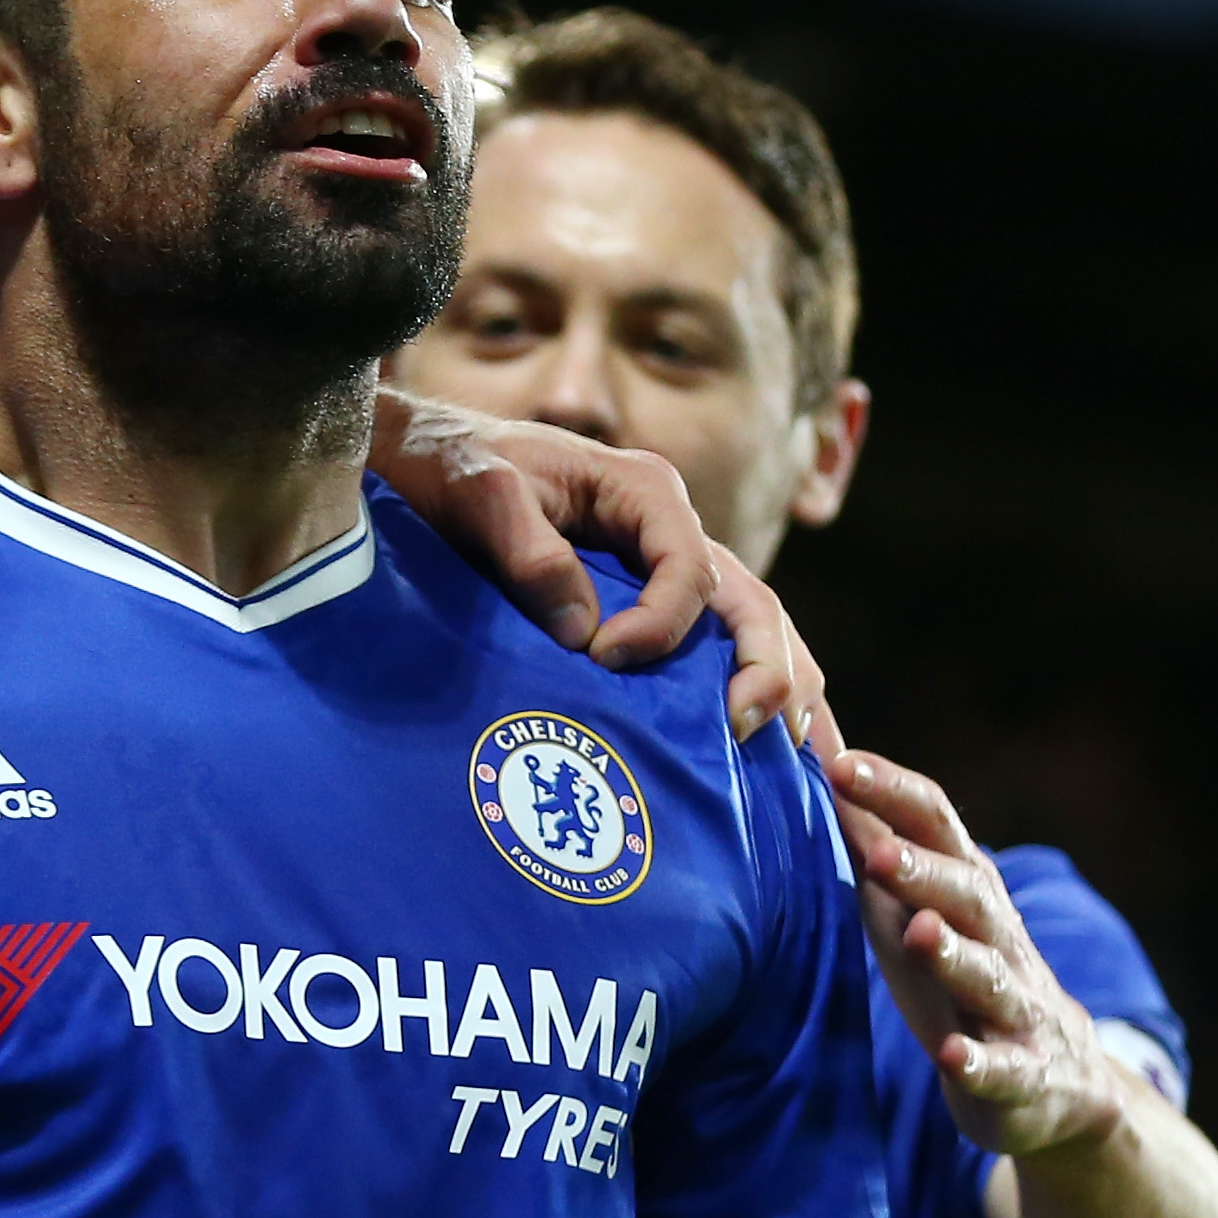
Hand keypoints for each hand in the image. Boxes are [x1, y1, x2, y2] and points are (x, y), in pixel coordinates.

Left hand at [369, 389, 825, 740]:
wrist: (426, 461)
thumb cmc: (453, 467)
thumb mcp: (482, 494)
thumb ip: (531, 554)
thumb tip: (583, 632)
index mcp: (645, 491)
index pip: (692, 570)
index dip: (663, 625)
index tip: (606, 660)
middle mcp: (672, 529)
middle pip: (750, 603)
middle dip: (765, 668)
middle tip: (745, 731)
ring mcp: (668, 567)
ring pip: (751, 628)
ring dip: (779, 687)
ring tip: (791, 756)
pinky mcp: (650, 604)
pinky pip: (717, 647)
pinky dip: (752, 692)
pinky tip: (775, 754)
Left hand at [829, 749, 1125, 1162]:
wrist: (1056, 1081)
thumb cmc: (958, 974)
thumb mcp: (915, 902)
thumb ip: (872, 836)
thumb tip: (821, 754)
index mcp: (967, 889)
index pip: (937, 827)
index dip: (892, 794)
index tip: (840, 763)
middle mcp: (999, 939)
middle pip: (967, 894)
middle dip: (925, 871)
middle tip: (877, 851)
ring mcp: (1013, 1007)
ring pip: (988, 975)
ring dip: (955, 954)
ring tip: (922, 933)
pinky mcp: (1018, 1073)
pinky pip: (998, 1067)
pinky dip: (976, 1060)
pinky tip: (951, 1056)